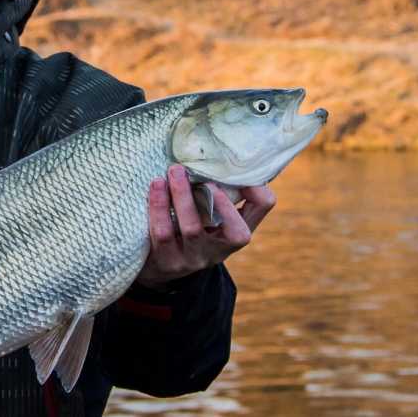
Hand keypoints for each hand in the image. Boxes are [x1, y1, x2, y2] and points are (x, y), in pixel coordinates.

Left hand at [133, 164, 275, 290]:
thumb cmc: (187, 227)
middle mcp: (220, 249)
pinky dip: (159, 207)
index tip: (236, 170)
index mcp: (235, 232)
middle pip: (237, 234)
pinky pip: (163, 233)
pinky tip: (156, 186)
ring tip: (174, 171)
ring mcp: (194, 258)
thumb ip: (217, 191)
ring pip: (194, 230)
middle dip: (224, 203)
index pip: (262, 208)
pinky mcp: (167, 260)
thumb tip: (220, 149)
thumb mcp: (208, 215)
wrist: (156, 267)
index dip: (258, 188)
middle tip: (206, 178)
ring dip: (183, 196)